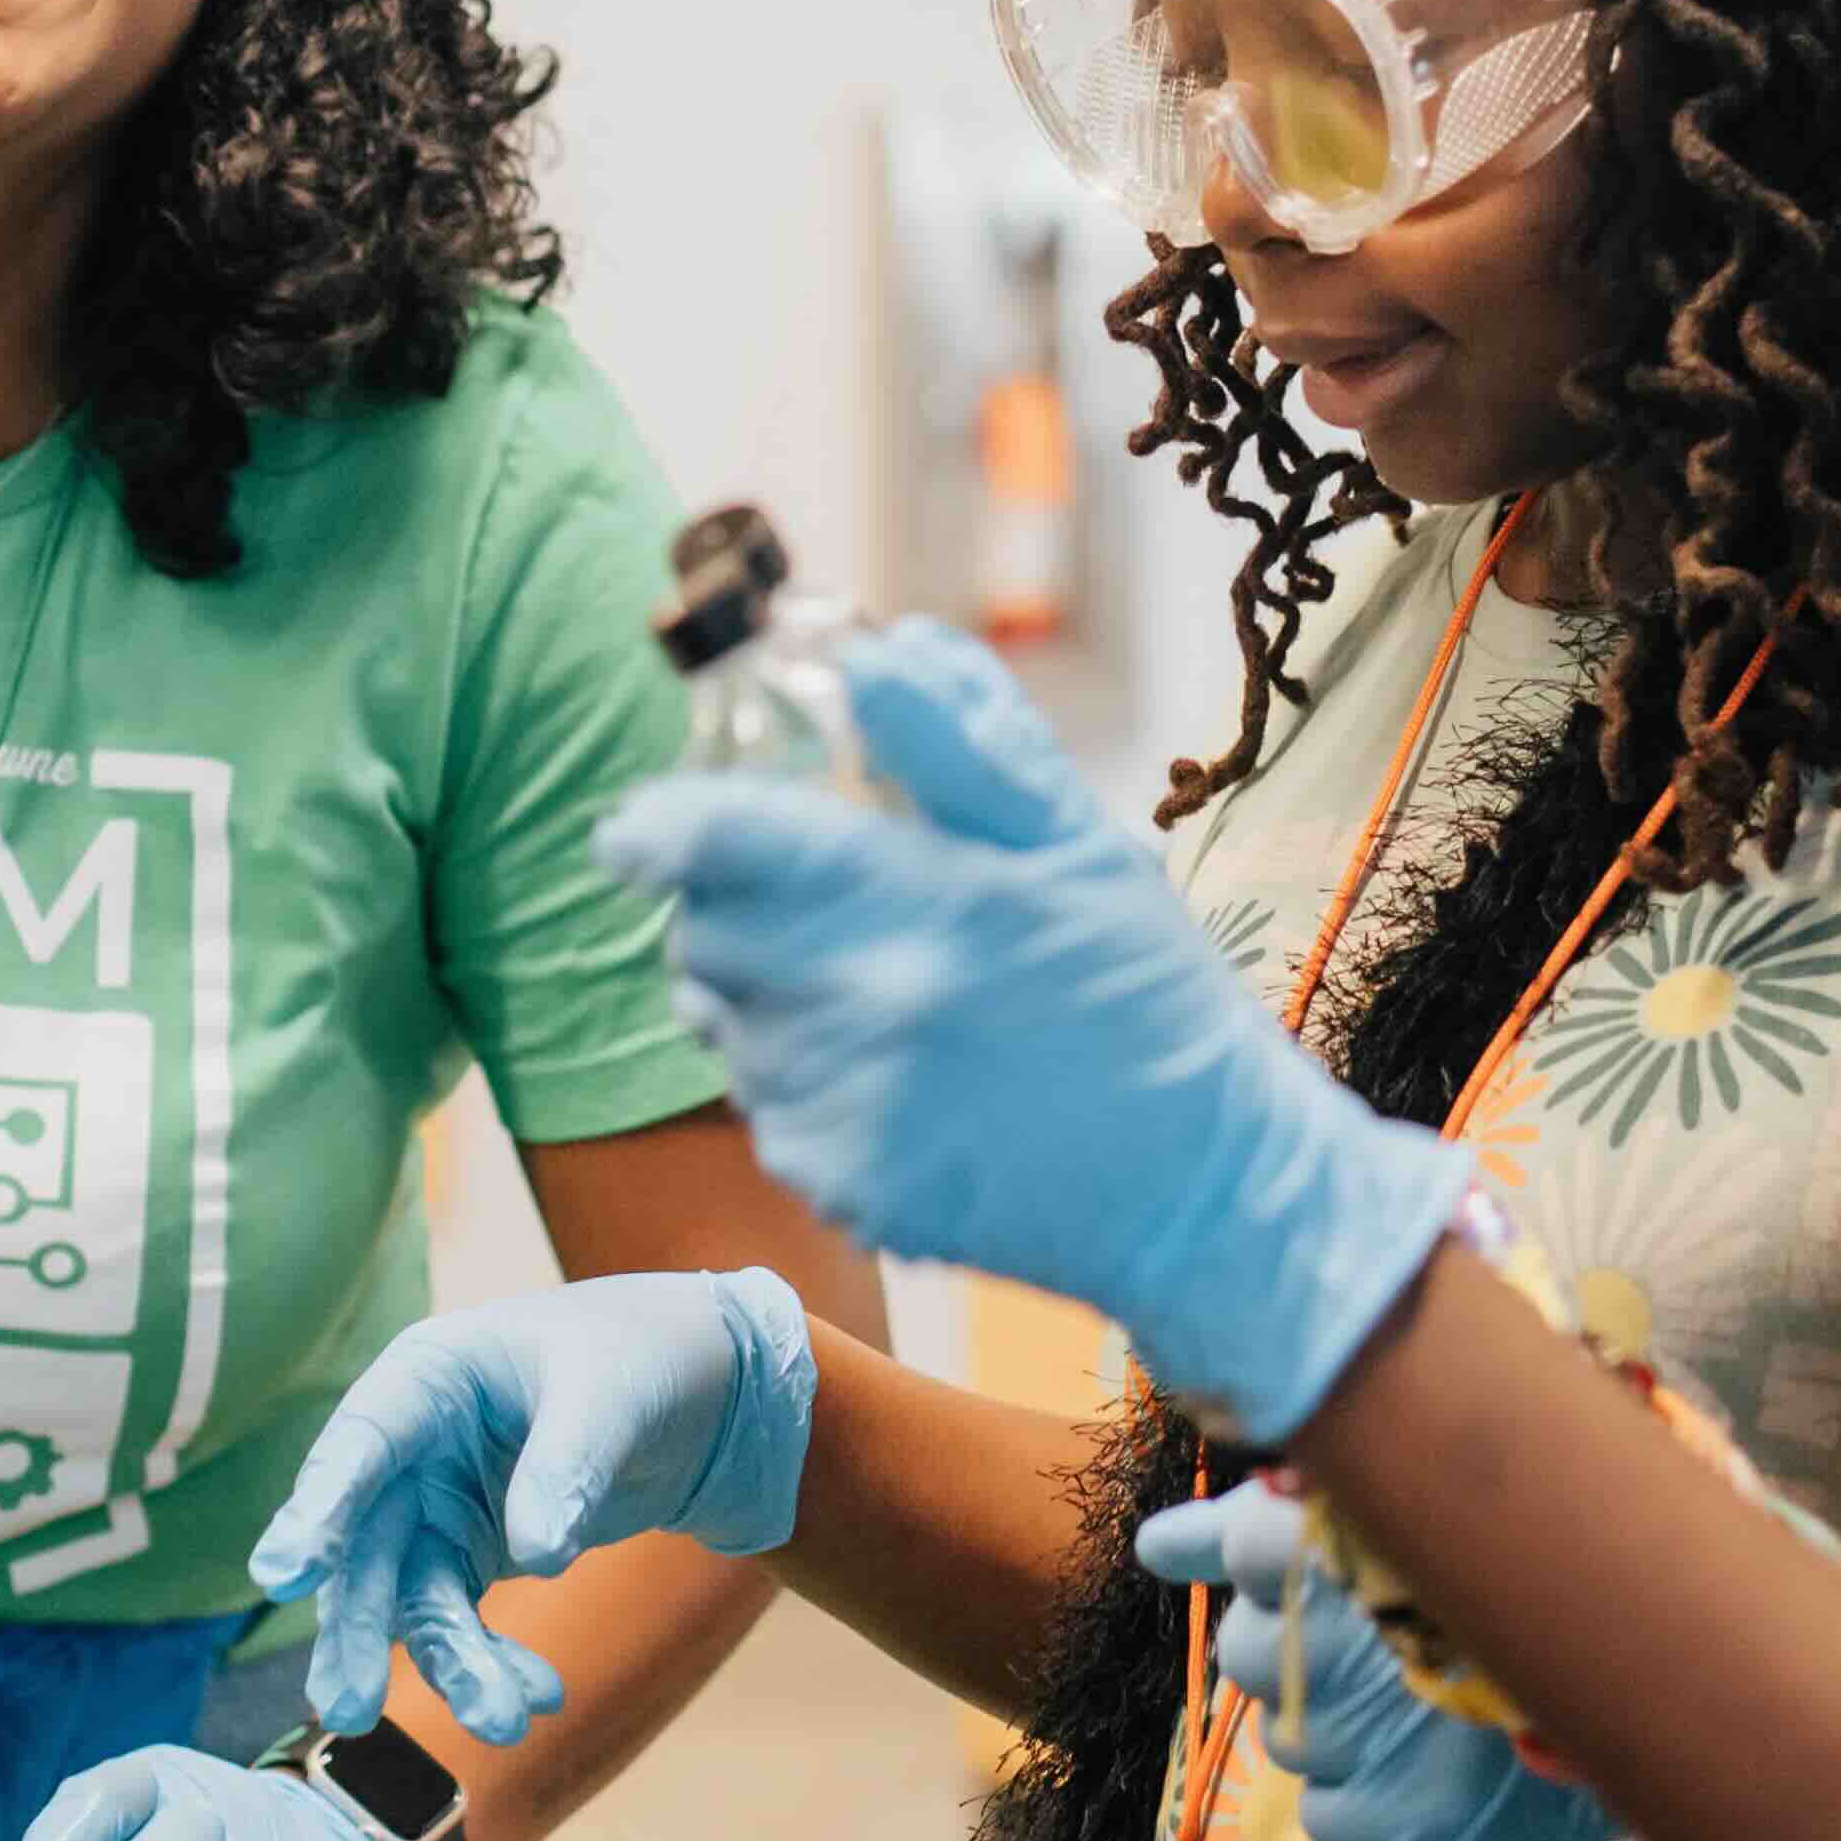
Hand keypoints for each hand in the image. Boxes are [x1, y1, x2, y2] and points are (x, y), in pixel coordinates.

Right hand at [248, 1269, 817, 1742]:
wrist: (694, 1391)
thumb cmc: (639, 1356)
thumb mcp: (611, 1396)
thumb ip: (566, 1467)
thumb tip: (536, 1558)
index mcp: (427, 1377)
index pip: (362, 1442)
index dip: (319, 1508)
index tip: (283, 1576)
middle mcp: (411, 1447)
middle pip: (366, 1545)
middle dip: (359, 1631)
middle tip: (351, 1709)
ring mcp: (435, 1507)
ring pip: (413, 1602)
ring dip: (452, 1667)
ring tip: (503, 1722)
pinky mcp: (469, 1555)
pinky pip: (462, 1624)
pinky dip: (495, 1664)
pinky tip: (541, 1697)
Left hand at [596, 622, 1470, 1445]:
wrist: (1198, 1188)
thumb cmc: (1144, 994)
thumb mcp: (1076, 842)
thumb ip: (964, 741)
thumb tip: (870, 652)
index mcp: (915, 900)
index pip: (716, 842)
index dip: (660, 826)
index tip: (642, 830)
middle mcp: (856, 1009)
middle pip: (701, 933)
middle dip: (730, 905)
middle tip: (817, 901)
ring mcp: (837, 1107)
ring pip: (723, 1022)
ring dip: (763, 994)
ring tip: (876, 991)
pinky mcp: (835, 1185)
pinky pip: (762, 1108)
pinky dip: (799, 1080)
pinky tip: (895, 1075)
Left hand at [1139, 1483, 1612, 1840]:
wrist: (1667, 1691)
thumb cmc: (1588, 1575)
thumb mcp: (1498, 1499)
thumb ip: (1391, 1490)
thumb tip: (1298, 1481)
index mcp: (1346, 1544)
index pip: (1239, 1540)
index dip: (1211, 1543)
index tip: (1177, 1547)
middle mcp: (1328, 1641)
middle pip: (1253, 1647)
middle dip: (1289, 1642)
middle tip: (1363, 1637)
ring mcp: (1353, 1740)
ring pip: (1287, 1735)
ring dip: (1327, 1718)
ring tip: (1413, 1708)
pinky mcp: (1391, 1820)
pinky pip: (1325, 1814)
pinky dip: (1354, 1797)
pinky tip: (1412, 1772)